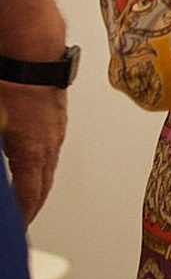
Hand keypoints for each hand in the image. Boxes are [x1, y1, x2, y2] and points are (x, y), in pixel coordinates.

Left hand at [0, 83, 64, 222]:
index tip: (19, 227)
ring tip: (27, 193)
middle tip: (24, 217)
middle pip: (44, 185)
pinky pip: (50, 148)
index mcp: (33, 151)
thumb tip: (1, 171)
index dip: (24, 214)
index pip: (30, 194)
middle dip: (33, 204)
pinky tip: (31, 158)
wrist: (33, 51)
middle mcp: (50, 144)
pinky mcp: (56, 116)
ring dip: (39, 183)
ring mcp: (56, 129)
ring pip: (49, 166)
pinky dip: (41, 163)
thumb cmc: (10, 83)